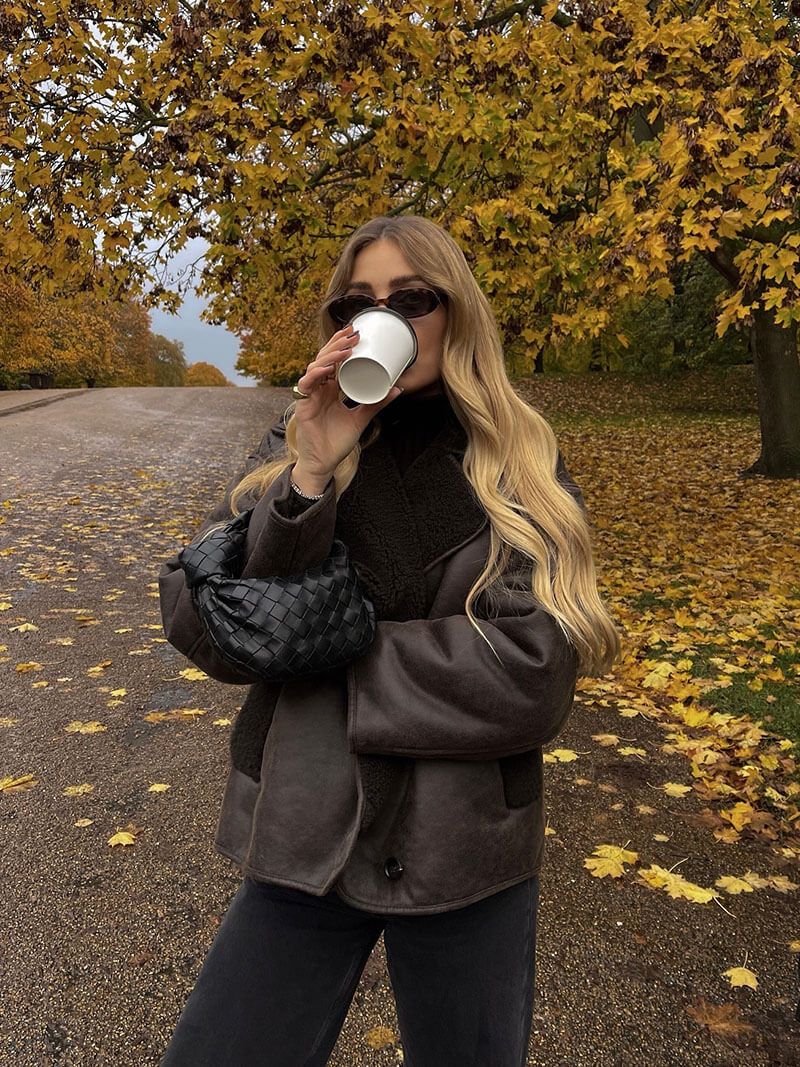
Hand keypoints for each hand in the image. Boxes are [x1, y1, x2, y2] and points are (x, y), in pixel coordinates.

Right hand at [292, 326, 402, 480]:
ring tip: (346, 349)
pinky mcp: (303, 406)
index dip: (342, 346)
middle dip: (337, 344)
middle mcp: (319, 389)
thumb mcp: (361, 418)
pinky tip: (327, 369)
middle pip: (324, 358)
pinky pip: (306, 385)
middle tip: (353, 333)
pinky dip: (316, 375)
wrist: (324, 463)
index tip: (356, 335)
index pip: (333, 361)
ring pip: (315, 367)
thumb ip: (376, 403)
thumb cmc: (338, 442)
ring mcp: (310, 396)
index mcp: (330, 389)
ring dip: (330, 356)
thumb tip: (397, 389)